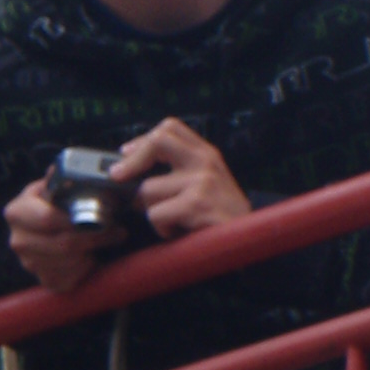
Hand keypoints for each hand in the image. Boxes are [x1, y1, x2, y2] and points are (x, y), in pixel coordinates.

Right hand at [5, 180, 116, 294]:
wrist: (53, 226)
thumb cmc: (59, 202)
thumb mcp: (57, 184)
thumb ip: (63, 176)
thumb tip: (71, 168)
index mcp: (18, 211)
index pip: (47, 219)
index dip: (78, 220)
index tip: (103, 216)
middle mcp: (18, 239)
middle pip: (62, 244)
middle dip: (95, 237)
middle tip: (118, 230)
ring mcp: (30, 263)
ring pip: (69, 262)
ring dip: (95, 250)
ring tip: (111, 237)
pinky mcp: (45, 280)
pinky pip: (70, 278)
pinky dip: (87, 267)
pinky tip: (94, 254)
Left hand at [108, 120, 250, 240]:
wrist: (250, 241)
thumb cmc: (223, 217)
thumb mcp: (207, 184)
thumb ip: (180, 170)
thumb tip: (132, 171)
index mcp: (207, 154)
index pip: (170, 128)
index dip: (143, 139)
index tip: (126, 153)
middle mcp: (206, 161)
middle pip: (158, 141)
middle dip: (132, 161)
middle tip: (118, 176)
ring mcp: (202, 180)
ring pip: (148, 189)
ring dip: (152, 211)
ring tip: (172, 221)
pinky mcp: (196, 203)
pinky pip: (155, 214)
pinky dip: (161, 228)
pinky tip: (178, 232)